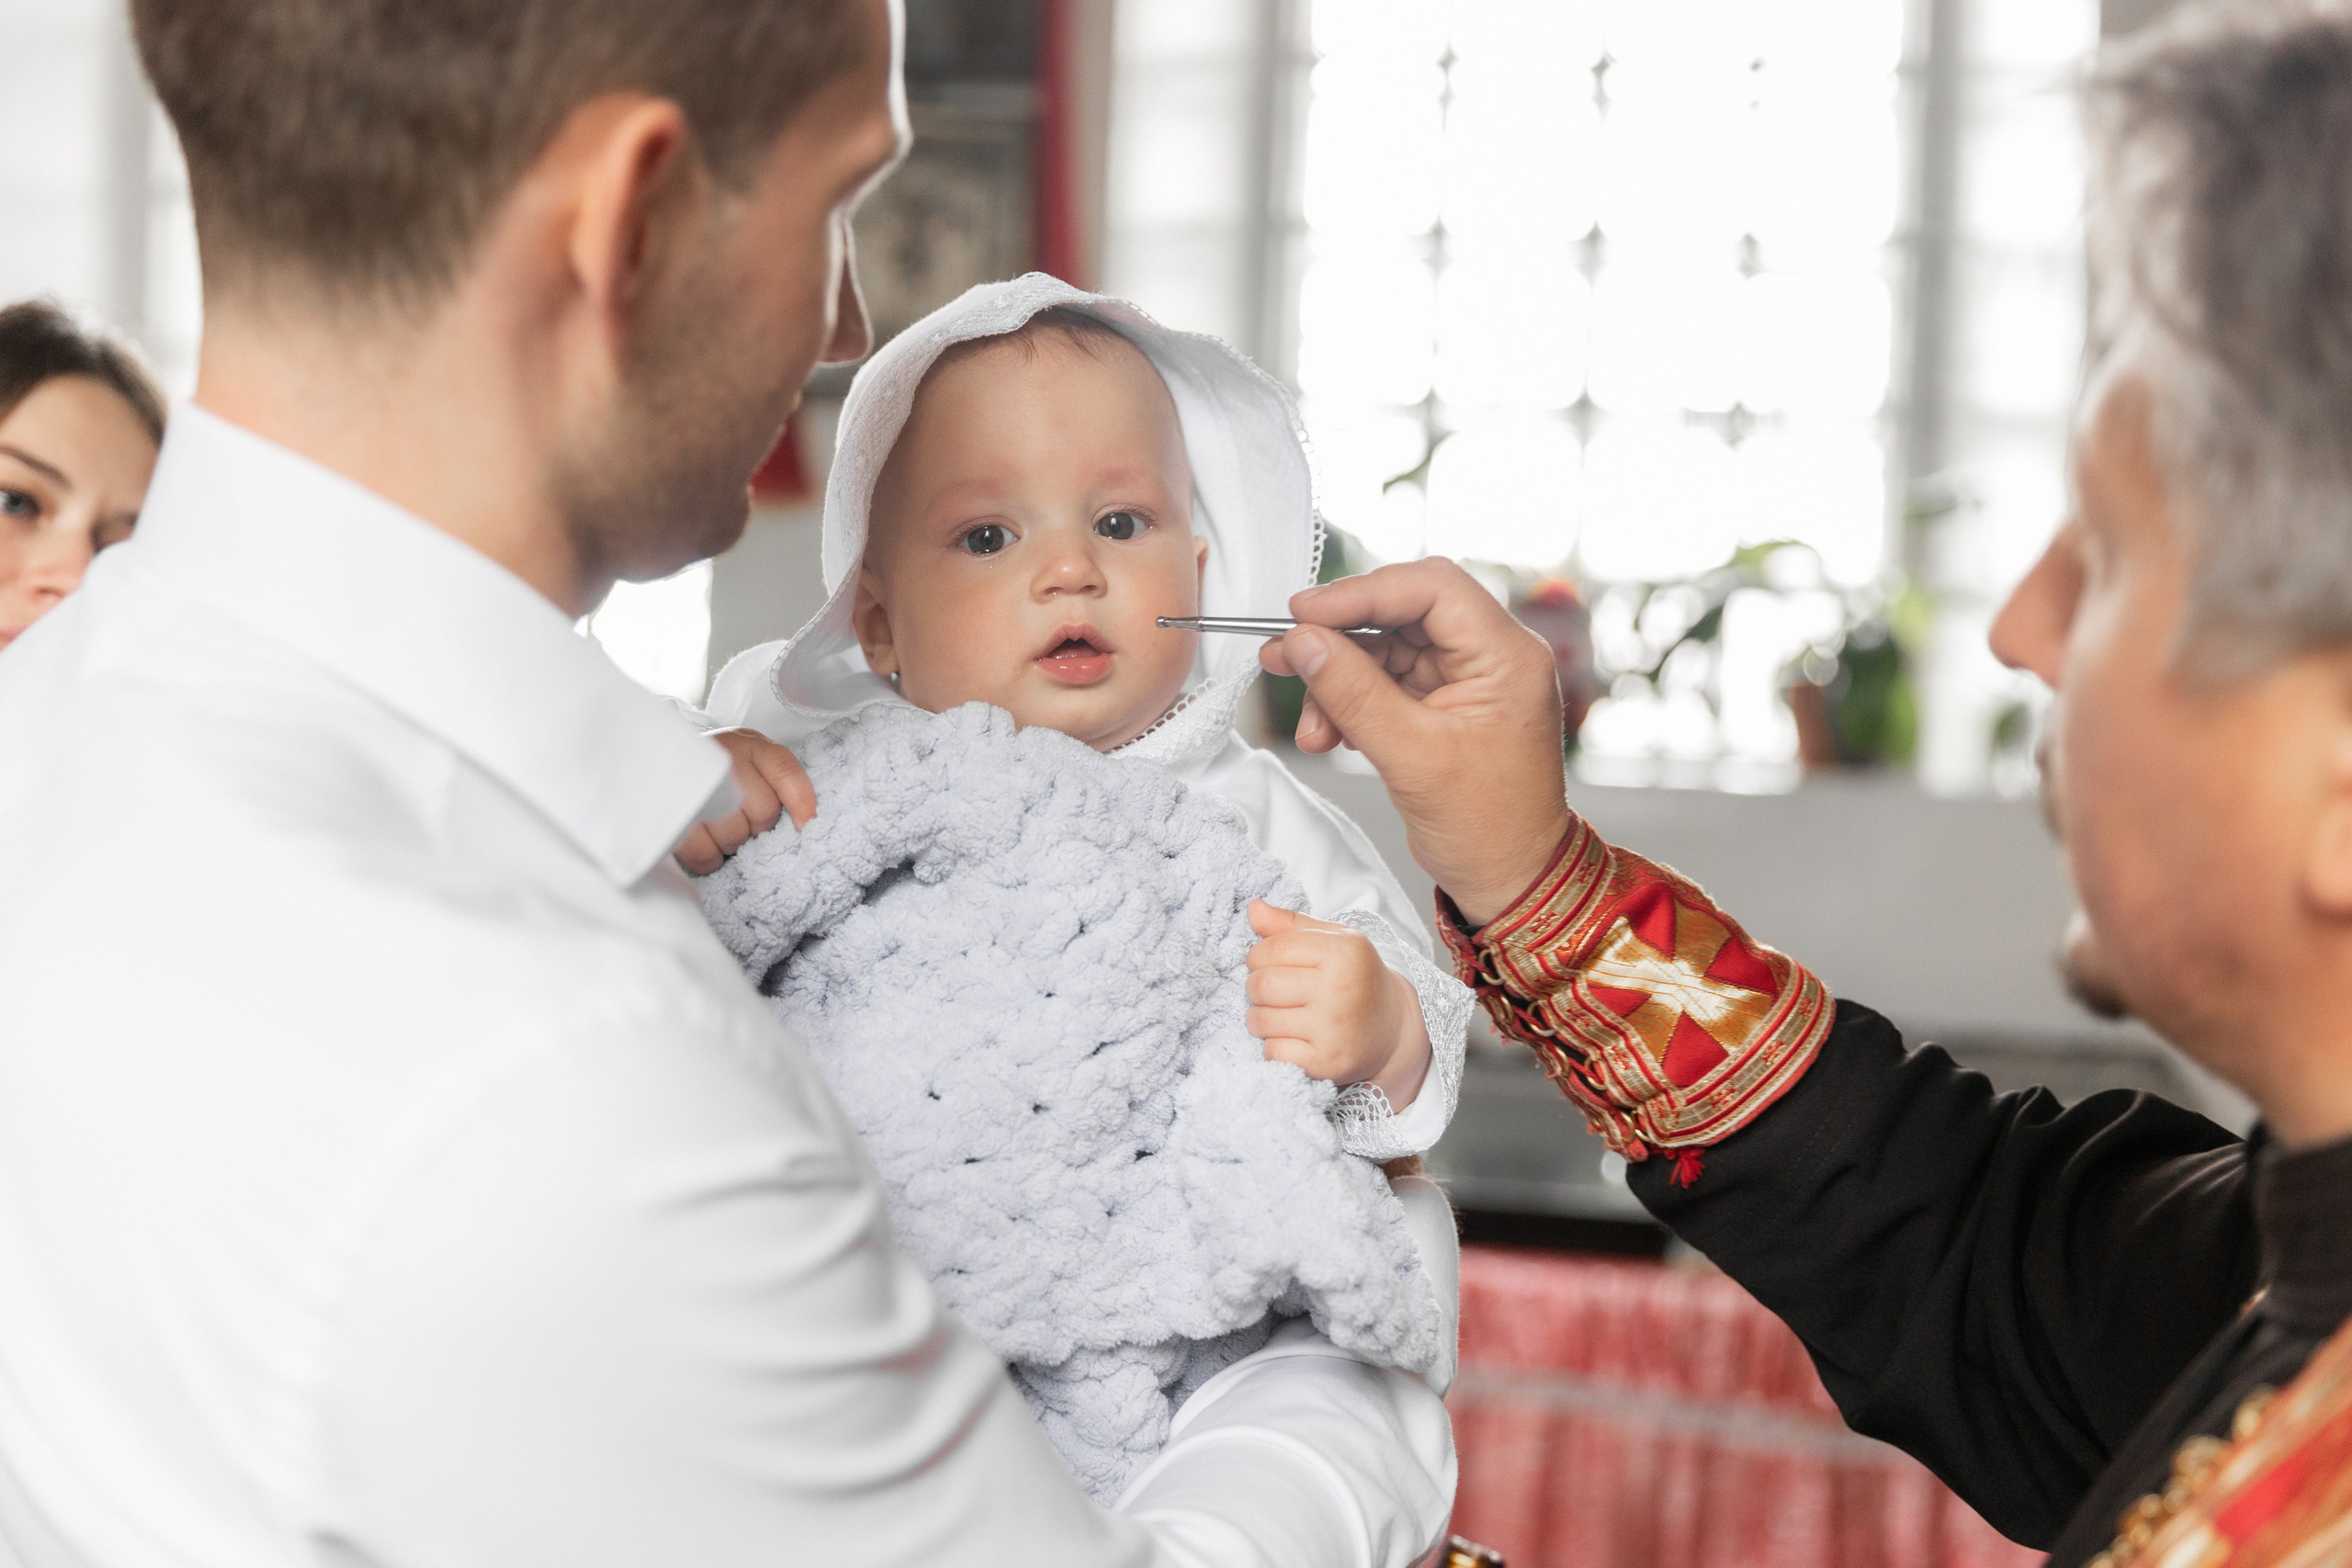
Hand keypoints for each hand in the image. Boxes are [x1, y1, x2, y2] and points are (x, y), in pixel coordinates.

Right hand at [673, 729, 816, 874]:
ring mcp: (693, 784)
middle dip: (755, 824)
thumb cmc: (720, 768)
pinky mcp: (671, 815)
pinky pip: (704, 853)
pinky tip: (705, 841)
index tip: (805, 825)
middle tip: (738, 817)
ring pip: (735, 835)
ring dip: (731, 842)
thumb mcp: (756, 761)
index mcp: (749, 744)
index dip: (801, 801)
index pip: (785, 771)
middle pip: (763, 812)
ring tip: (718, 826)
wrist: (662, 762)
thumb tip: (807, 822)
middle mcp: (720, 758)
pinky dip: (710, 857)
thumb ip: (785, 783)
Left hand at [1244, 901, 1430, 1108]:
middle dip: (1257, 987)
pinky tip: (1294, 1038)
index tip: (1273, 964)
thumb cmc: (1354, 977)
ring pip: (1260, 1020)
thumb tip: (1253, 908)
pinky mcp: (1326, 1063)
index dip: (1260, 956)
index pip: (1270, 948)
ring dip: (1261, 1018)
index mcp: (1343, 952)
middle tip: (1276, 992)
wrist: (1391, 1028)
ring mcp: (1333, 1030)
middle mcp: (1340, 989)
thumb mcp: (1333, 940)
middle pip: (1261, 985)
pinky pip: (1272, 1052)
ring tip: (1283, 1014)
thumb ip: (1290, 924)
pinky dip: (1275, 1046)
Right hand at [1259, 558, 1572, 926]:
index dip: (1362, 592)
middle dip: (1340, 636)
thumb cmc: (1490, 827)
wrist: (1512, 879)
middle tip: (1286, 653)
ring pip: (1386, 649)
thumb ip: (1353, 693)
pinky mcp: (1443, 703)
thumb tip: (1303, 642)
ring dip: (1337, 680)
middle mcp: (1491, 656)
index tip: (1305, 612)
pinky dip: (1350, 702)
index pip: (1431, 588)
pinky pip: (1386, 682)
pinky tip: (1329, 732)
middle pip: (1402, 611)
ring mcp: (1466, 679)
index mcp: (1506, 655)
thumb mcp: (1412, 758)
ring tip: (1309, 724)